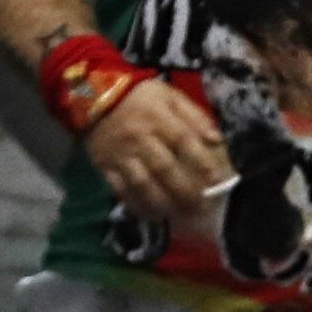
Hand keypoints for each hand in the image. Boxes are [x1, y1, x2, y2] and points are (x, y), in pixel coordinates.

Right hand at [80, 75, 230, 229]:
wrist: (93, 96)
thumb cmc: (139, 98)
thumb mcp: (169, 96)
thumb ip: (194, 115)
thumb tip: (216, 139)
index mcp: (158, 118)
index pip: (184, 141)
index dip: (203, 161)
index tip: (218, 179)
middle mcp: (140, 139)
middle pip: (165, 169)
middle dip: (185, 190)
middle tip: (202, 207)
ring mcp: (121, 155)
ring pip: (143, 184)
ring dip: (163, 203)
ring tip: (179, 214)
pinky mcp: (105, 167)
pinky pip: (121, 190)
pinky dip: (137, 205)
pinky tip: (153, 215)